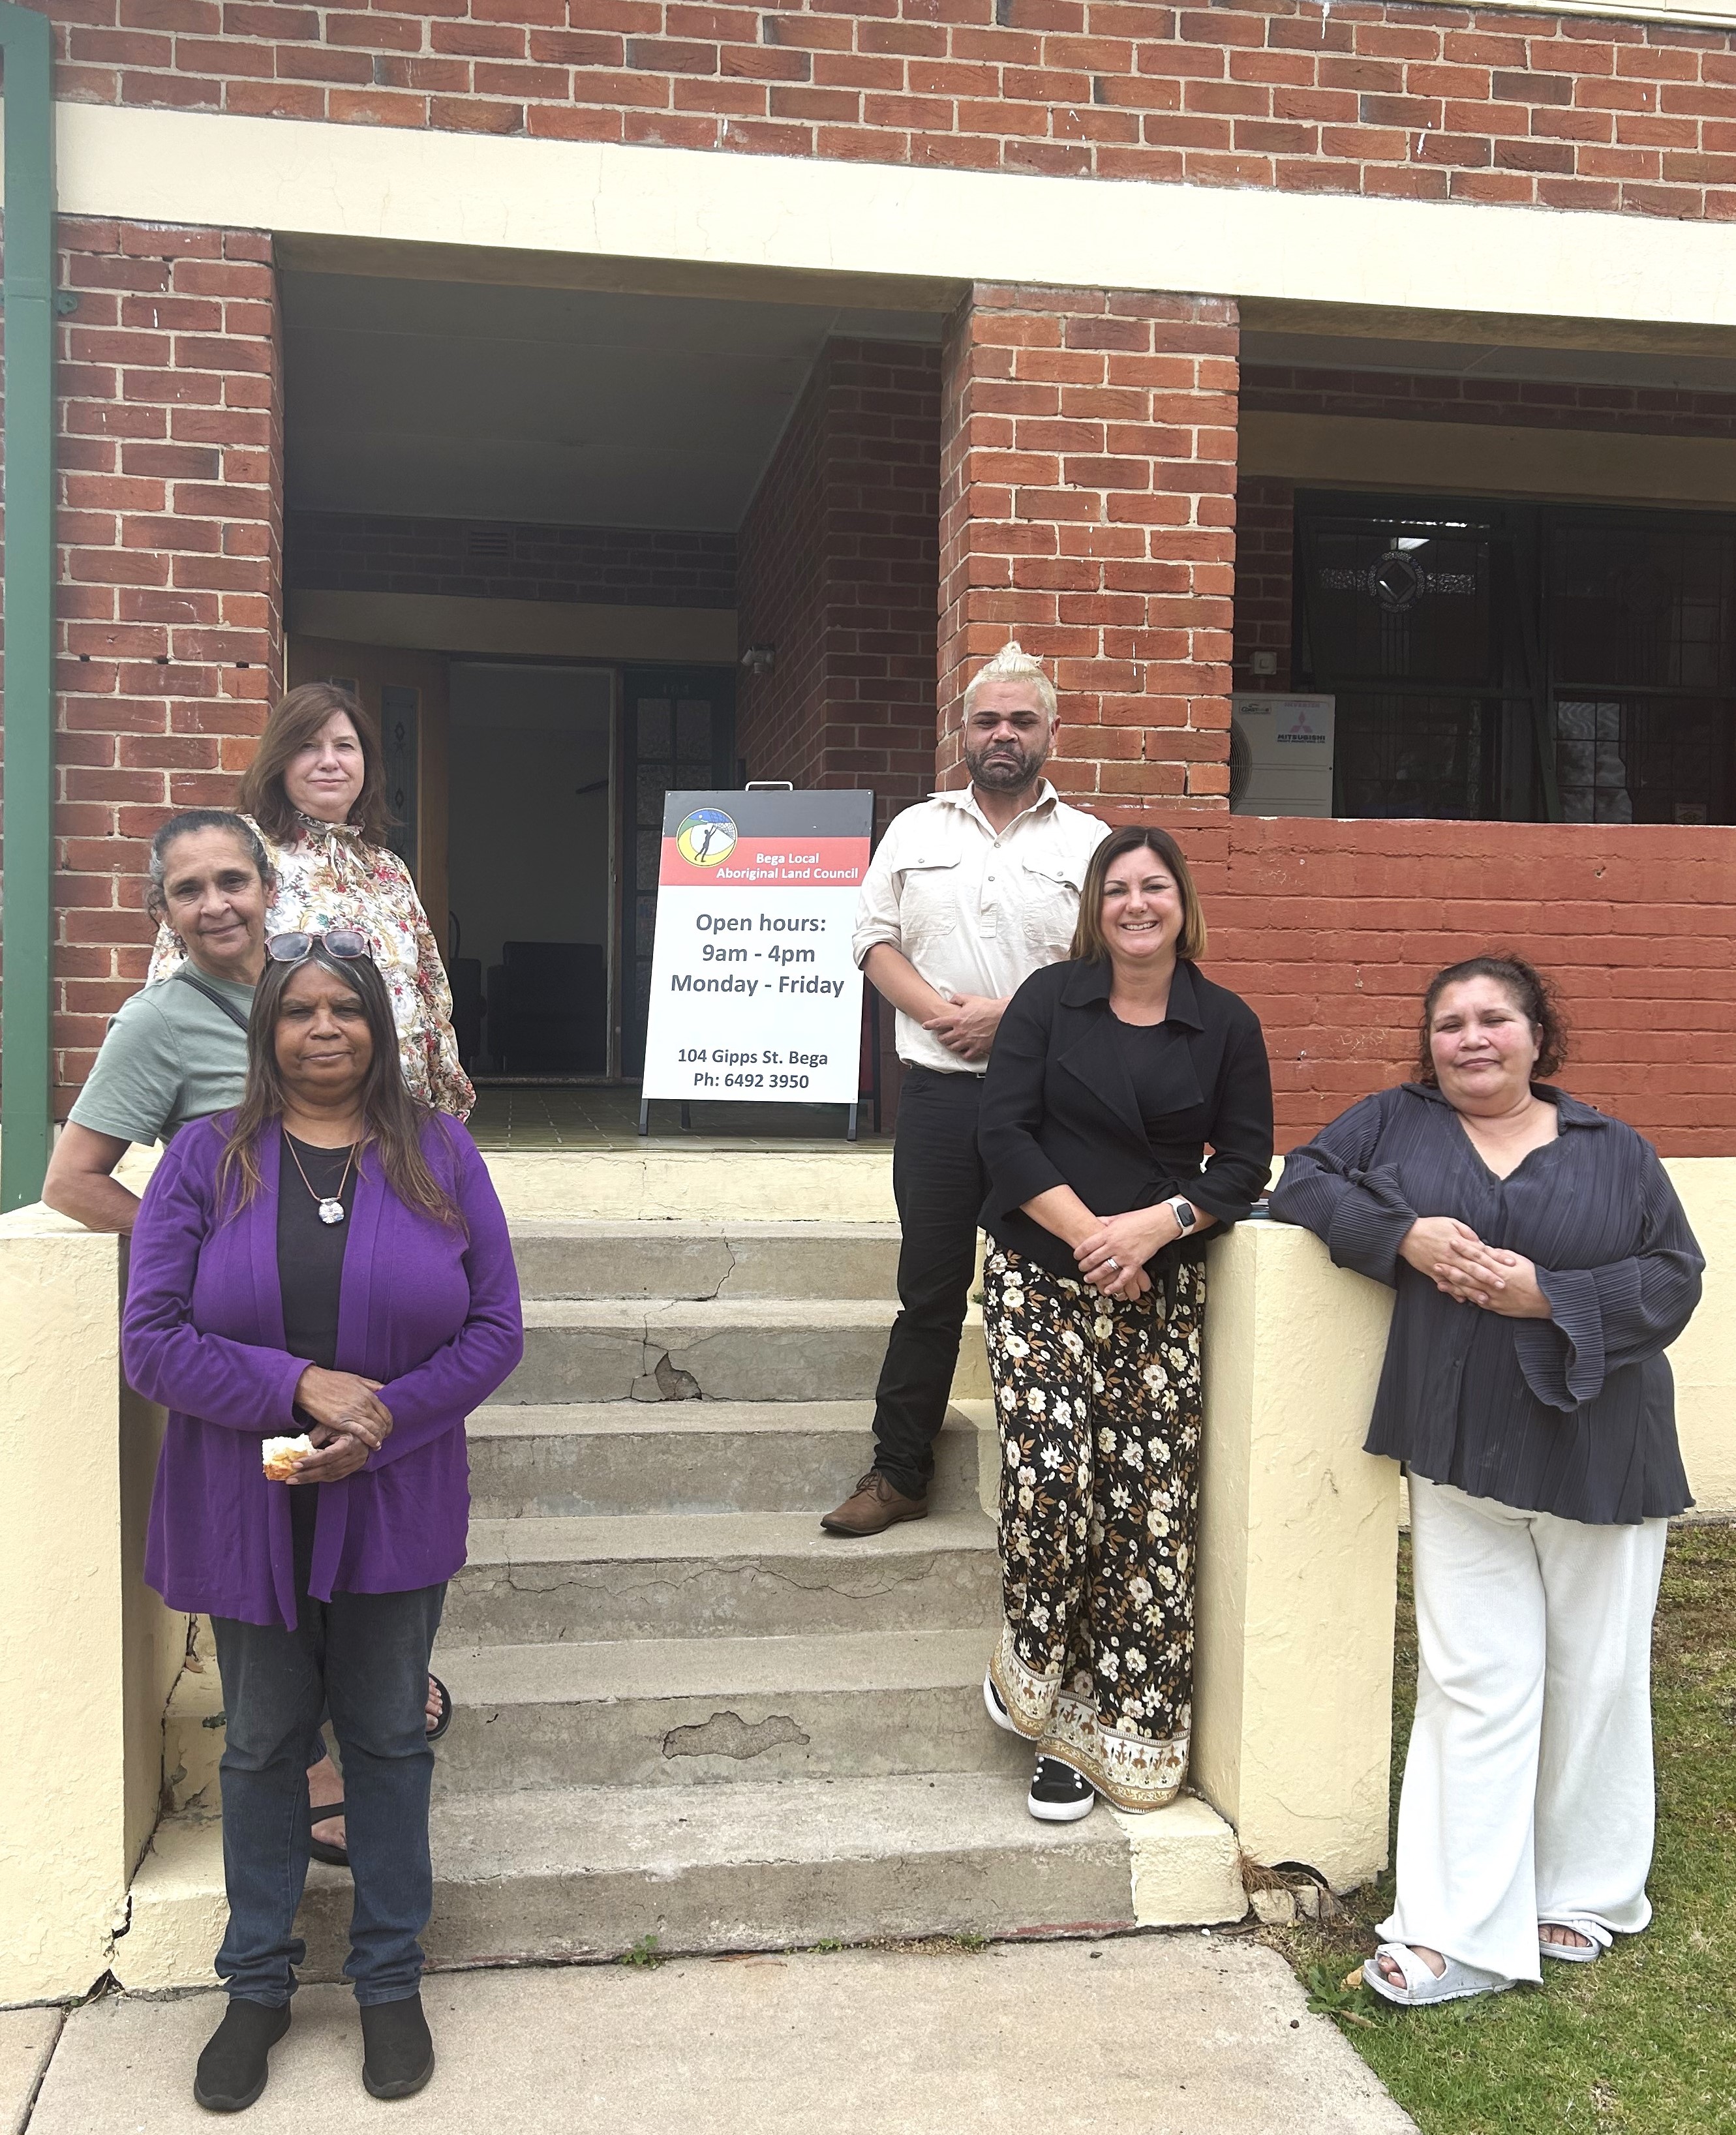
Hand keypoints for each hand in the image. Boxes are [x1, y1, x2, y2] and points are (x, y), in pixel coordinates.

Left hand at [286, 1417, 387, 1484]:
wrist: (368, 1431)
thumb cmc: (346, 1424)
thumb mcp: (331, 1425)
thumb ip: (316, 1436)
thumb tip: (298, 1447)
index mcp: (350, 1442)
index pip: (329, 1455)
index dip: (312, 1461)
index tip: (295, 1464)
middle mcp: (354, 1456)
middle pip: (328, 1469)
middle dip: (307, 1474)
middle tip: (290, 1478)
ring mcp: (355, 1464)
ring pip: (331, 1475)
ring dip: (311, 1479)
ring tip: (294, 1480)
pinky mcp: (353, 1469)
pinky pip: (335, 1477)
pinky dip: (320, 1479)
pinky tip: (308, 1479)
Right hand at [294, 1366, 390, 1436]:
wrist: (312, 1384)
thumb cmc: (332, 1380)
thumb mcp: (356, 1378)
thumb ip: (371, 1385)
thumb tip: (384, 1390)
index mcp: (368, 1394)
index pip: (386, 1412)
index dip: (388, 1423)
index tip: (387, 1428)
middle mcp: (364, 1404)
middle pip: (382, 1422)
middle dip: (385, 1432)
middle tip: (383, 1438)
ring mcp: (354, 1413)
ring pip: (374, 1429)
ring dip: (379, 1438)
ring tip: (378, 1444)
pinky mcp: (343, 1421)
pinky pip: (362, 1433)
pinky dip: (370, 1440)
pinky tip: (373, 1445)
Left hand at [921, 992, 1003, 1062]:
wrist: (1002, 1016)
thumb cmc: (987, 1007)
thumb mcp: (970, 998)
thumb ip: (958, 998)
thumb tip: (951, 1000)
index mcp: (957, 1019)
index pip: (938, 1023)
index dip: (929, 1025)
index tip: (925, 1026)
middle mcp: (960, 1031)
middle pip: (943, 1039)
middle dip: (940, 1038)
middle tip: (941, 1037)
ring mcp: (968, 1041)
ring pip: (952, 1048)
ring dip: (950, 1046)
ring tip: (951, 1044)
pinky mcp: (977, 1048)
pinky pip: (966, 1055)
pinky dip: (963, 1054)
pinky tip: (963, 1051)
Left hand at [1074, 1208, 1169, 1298]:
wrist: (1157, 1224)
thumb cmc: (1139, 1219)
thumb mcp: (1117, 1218)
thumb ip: (1103, 1222)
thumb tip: (1093, 1222)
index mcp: (1108, 1234)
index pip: (1088, 1245)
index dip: (1079, 1252)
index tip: (1076, 1256)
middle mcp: (1114, 1246)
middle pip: (1093, 1259)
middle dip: (1084, 1265)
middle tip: (1080, 1268)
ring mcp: (1124, 1256)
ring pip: (1104, 1270)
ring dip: (1094, 1276)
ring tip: (1088, 1278)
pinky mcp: (1135, 1264)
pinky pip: (1122, 1278)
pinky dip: (1114, 1286)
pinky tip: (1107, 1290)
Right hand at [1398, 1217, 1497, 1294]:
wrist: (1405, 1234)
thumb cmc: (1430, 1226)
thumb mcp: (1451, 1223)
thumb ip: (1468, 1233)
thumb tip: (1480, 1243)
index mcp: (1458, 1243)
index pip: (1482, 1252)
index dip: (1497, 1258)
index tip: (1511, 1264)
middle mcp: (1451, 1257)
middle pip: (1474, 1269)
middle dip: (1489, 1278)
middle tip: (1503, 1285)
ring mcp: (1442, 1266)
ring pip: (1460, 1281)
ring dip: (1473, 1291)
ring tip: (1486, 1299)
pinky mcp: (1432, 1273)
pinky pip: (1445, 1284)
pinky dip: (1453, 1292)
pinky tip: (1463, 1300)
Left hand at [1438, 1248, 1552, 1319]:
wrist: (1545, 1300)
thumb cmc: (1534, 1277)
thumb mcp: (1520, 1261)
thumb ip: (1501, 1255)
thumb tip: (1486, 1249)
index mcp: (1501, 1269)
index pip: (1479, 1256)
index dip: (1465, 1248)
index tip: (1452, 1241)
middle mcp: (1495, 1282)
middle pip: (1469, 1273)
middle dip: (1452, 1267)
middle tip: (1435, 1261)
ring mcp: (1493, 1296)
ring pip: (1469, 1288)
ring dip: (1452, 1284)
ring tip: (1438, 1279)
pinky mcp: (1494, 1306)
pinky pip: (1476, 1300)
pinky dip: (1463, 1297)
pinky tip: (1453, 1293)